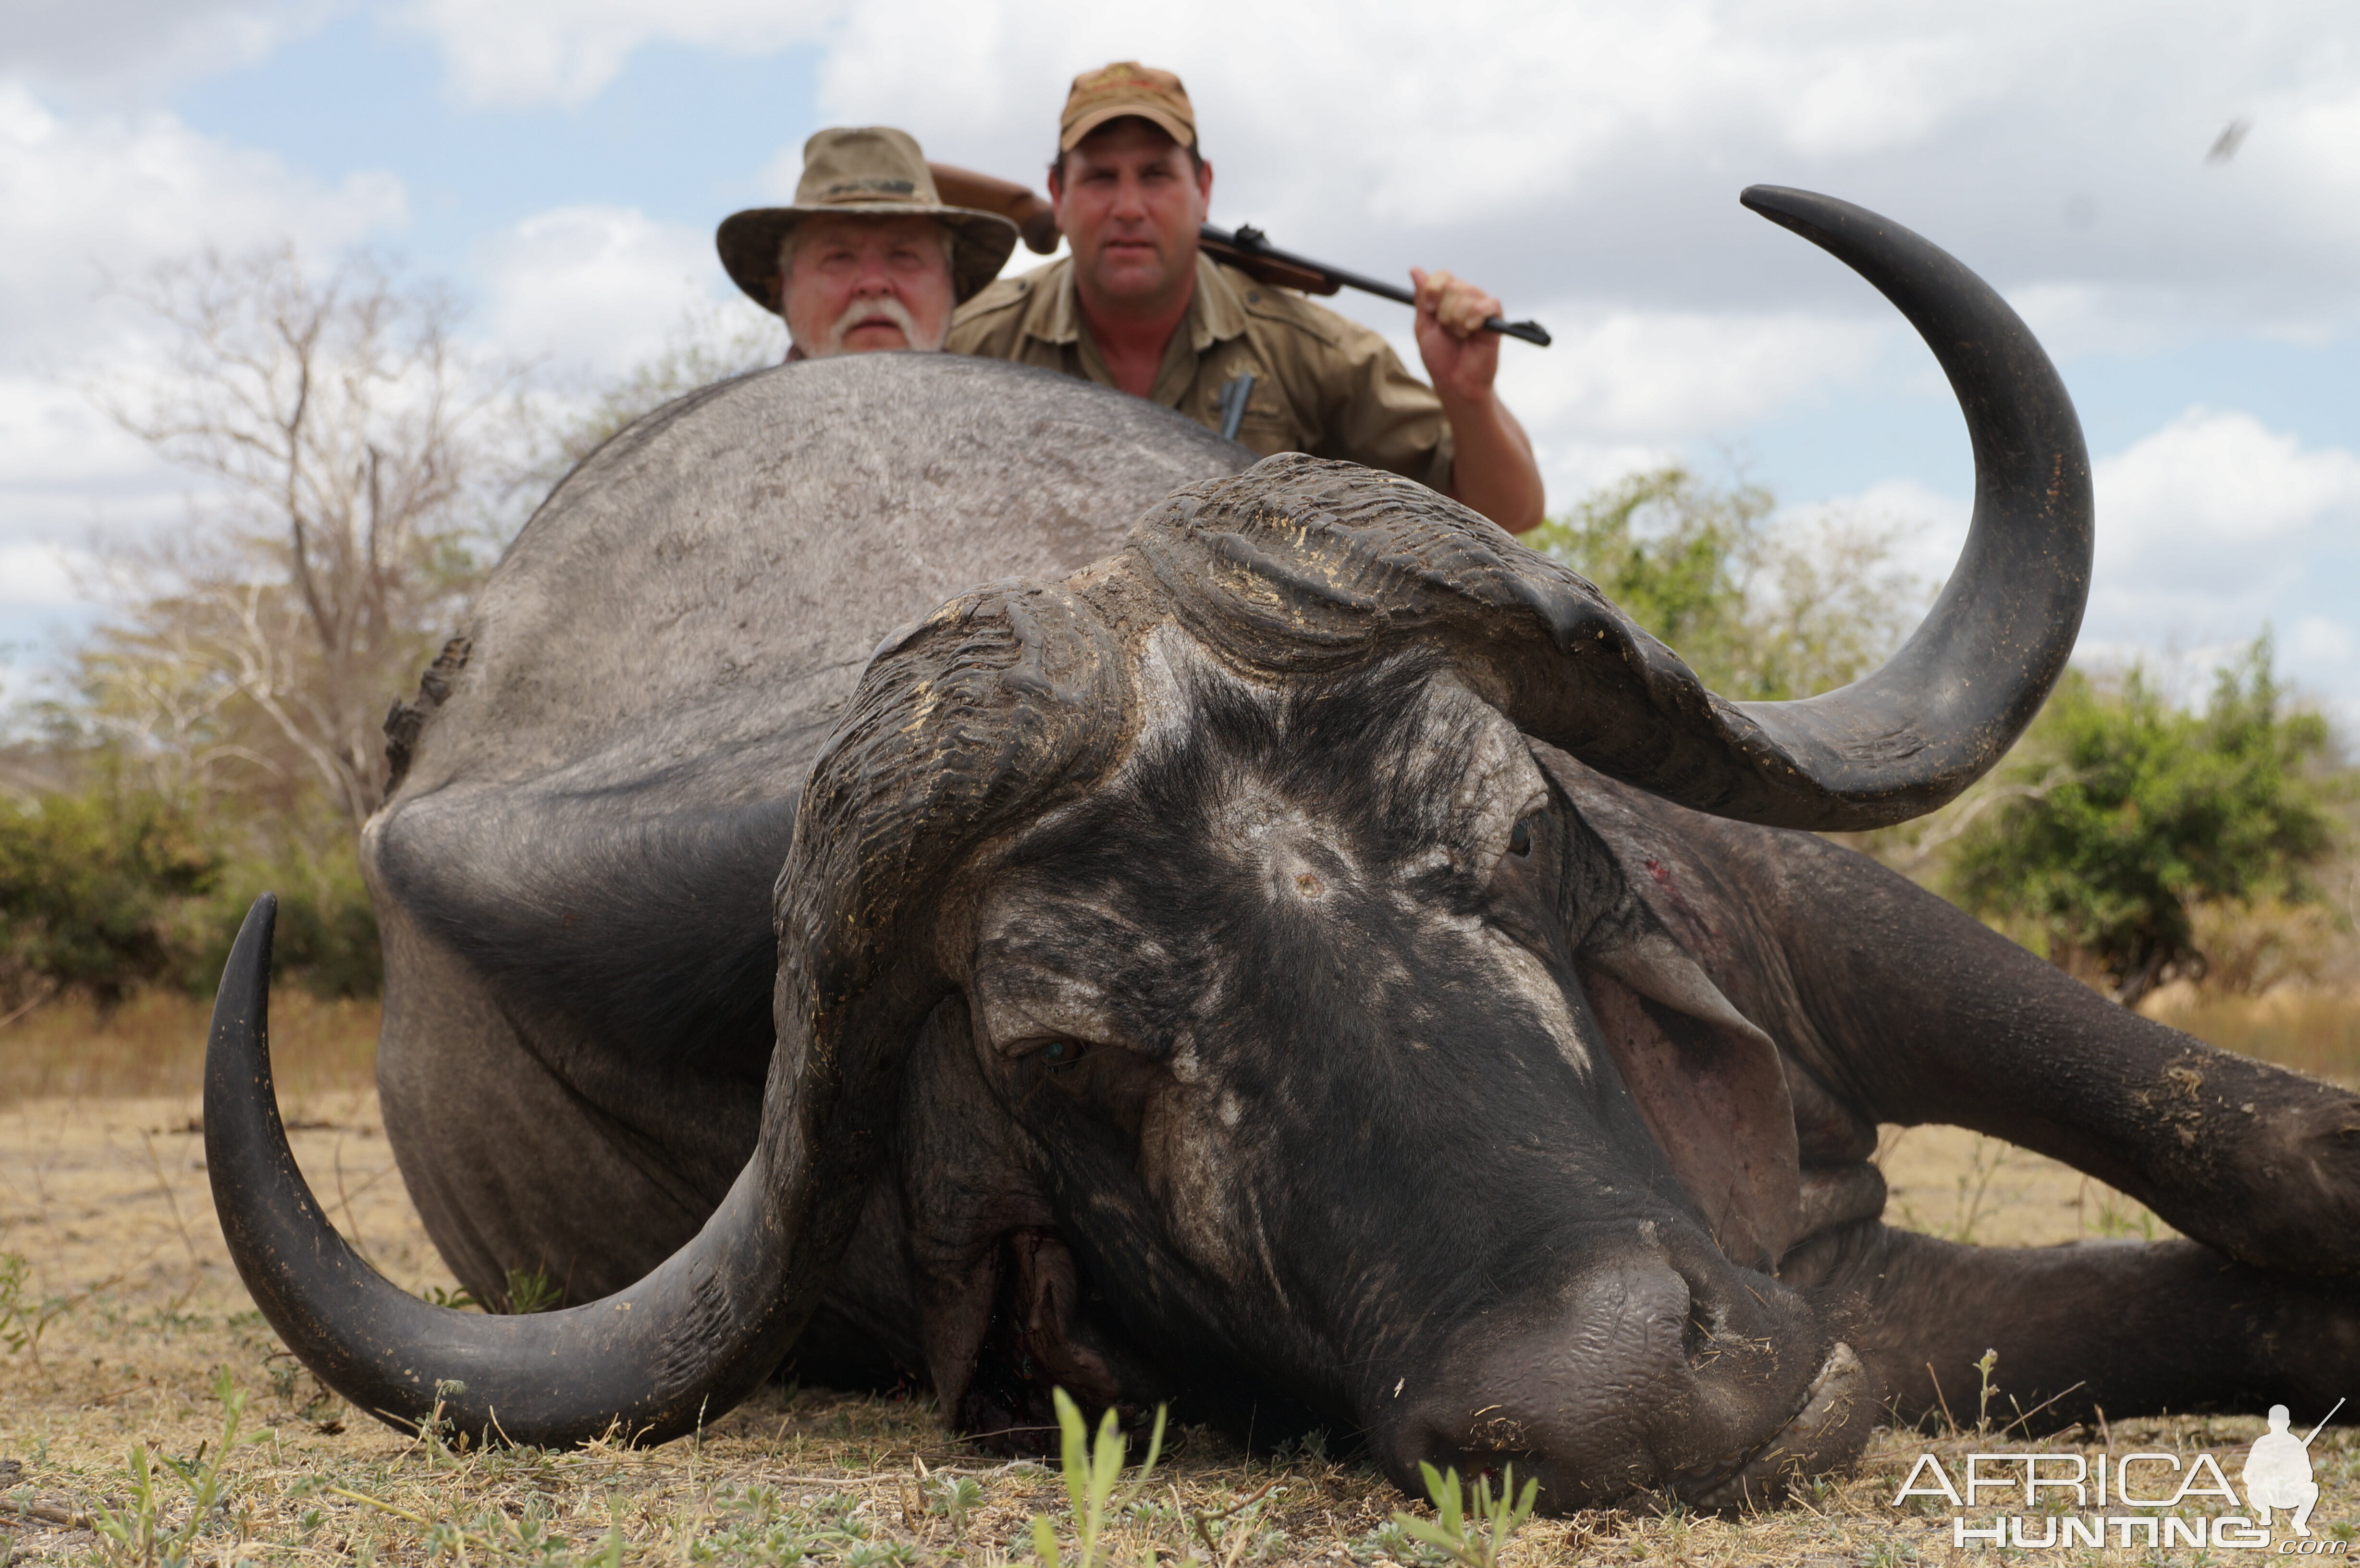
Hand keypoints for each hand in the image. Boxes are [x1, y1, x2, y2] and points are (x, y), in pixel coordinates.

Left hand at [1411, 267, 1502, 404]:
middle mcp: (1465, 298)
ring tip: (1460, 335)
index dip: (1433, 290)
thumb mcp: (1423, 326)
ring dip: (1457, 320)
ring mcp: (1480, 306)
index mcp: (1446, 298)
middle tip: (1448, 330)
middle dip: (1444, 312)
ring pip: (1468, 294)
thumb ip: (1421, 298)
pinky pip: (1489, 303)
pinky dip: (1476, 316)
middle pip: (1453, 285)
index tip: (1429, 310)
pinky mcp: (1496, 317)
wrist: (1455, 381)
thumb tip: (1415, 270)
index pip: (1442, 276)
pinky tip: (1472, 330)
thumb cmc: (1440, 357)